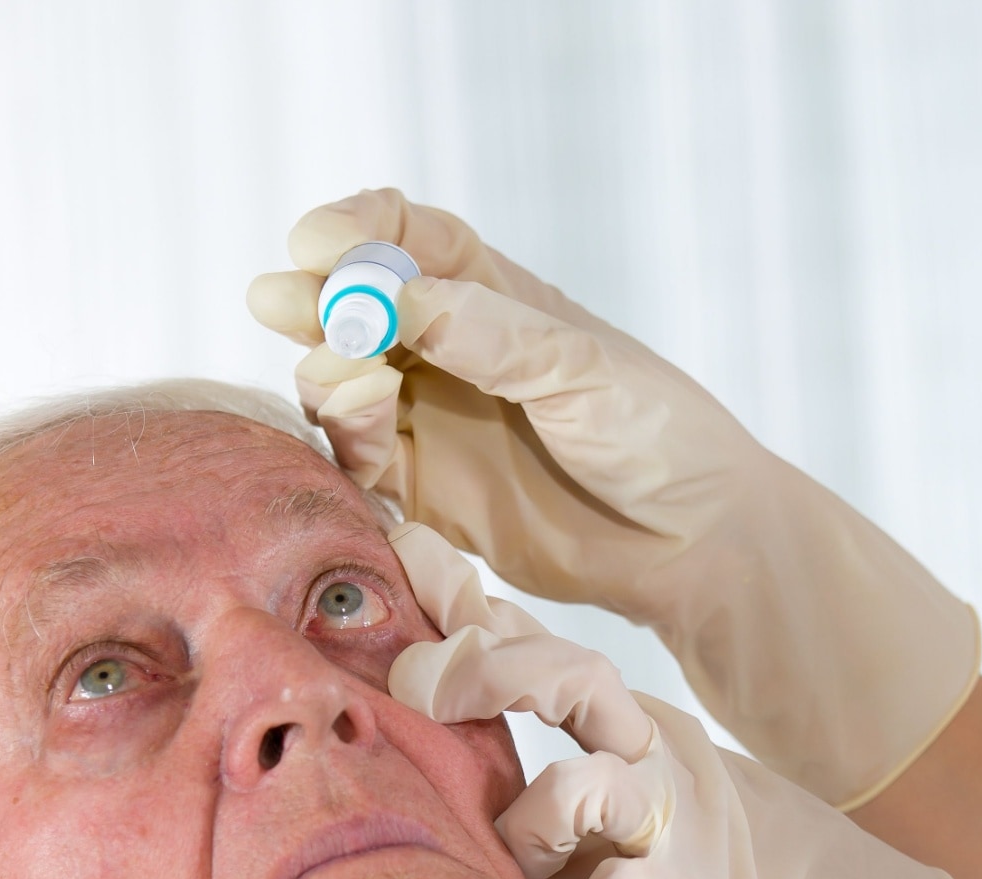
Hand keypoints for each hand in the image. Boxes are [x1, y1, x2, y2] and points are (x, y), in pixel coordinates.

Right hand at [250, 189, 981, 809]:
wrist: (695, 545)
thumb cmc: (661, 436)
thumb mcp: (584, 371)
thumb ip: (492, 337)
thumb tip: (398, 298)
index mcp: (493, 298)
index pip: (407, 239)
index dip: (355, 230)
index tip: (316, 241)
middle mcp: (450, 353)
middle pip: (355, 309)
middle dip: (317, 300)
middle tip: (285, 304)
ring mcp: (433, 423)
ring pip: (343, 384)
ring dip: (328, 374)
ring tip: (350, 383)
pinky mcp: (426, 495)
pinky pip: (360, 462)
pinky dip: (344, 444)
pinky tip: (358, 436)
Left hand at [388, 523, 981, 878]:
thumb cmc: (734, 878)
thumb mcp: (638, 810)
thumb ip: (556, 782)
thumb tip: (457, 753)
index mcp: (631, 725)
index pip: (538, 641)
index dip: (463, 594)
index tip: (397, 541)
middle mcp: (653, 755)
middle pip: (562, 673)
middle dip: (482, 668)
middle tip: (422, 687)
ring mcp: (679, 825)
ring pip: (575, 785)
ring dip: (528, 831)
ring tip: (536, 874)